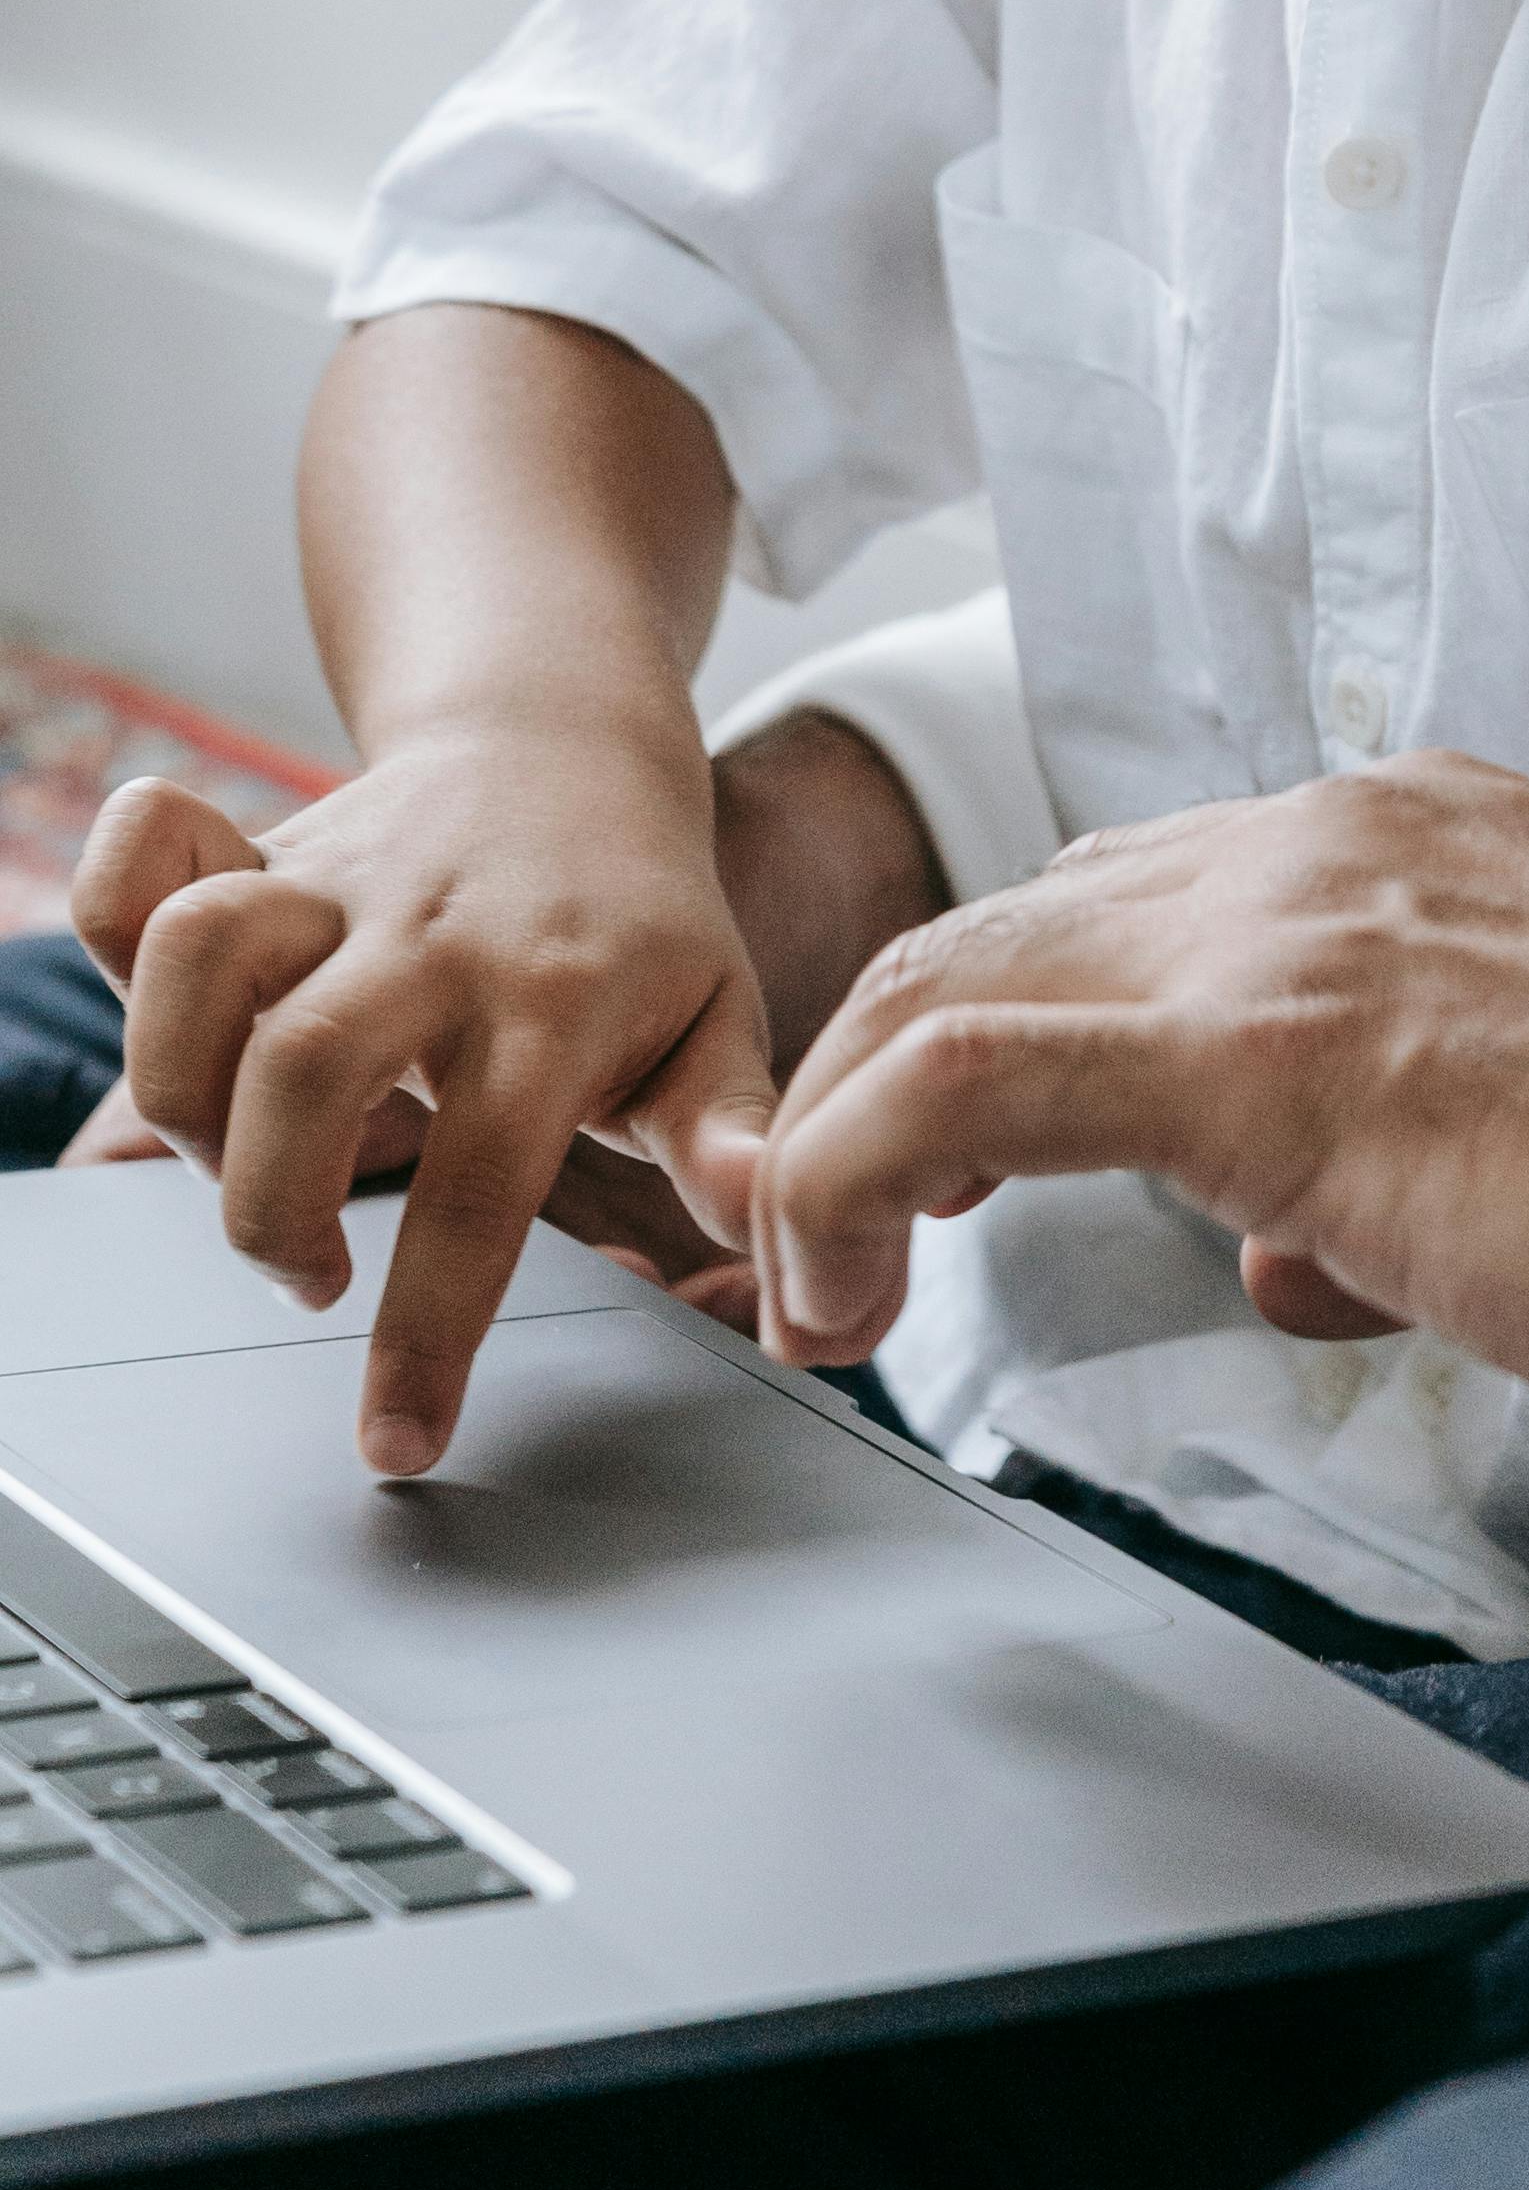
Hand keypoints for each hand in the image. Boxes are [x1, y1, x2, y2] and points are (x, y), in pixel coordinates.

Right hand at [77, 728, 776, 1478]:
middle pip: (305, 1069)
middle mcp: (437, 936)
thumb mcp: (716, 1017)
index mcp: (557, 1001)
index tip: (399, 1442)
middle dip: (271, 1212)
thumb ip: (730, 1126)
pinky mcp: (264, 850)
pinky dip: (110, 914)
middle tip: (314, 1277)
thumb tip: (758, 1211)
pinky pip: (143, 857)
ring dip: (184, 1097)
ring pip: (204, 959)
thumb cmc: (640, 922)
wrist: (571, 748)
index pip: (484, 1188)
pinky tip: (173, 1012)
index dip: (429, 1332)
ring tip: (240, 1163)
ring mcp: (341, 880)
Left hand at [754, 757, 1528, 1422]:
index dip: (1011, 1035)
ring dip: (847, 1135)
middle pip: (1011, 925)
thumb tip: (1288, 1246)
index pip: (1135, 902)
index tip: (955, 1171)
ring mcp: (1292, 929)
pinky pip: (968, 1077)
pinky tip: (840, 1279)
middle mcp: (1335, 840)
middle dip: (890, 1079)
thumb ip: (1392, 1146)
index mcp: (1413, 834)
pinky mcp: (1260, 1055)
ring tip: (823, 1280)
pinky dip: (851, 1171)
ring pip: (956, 979)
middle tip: (847, 1238)